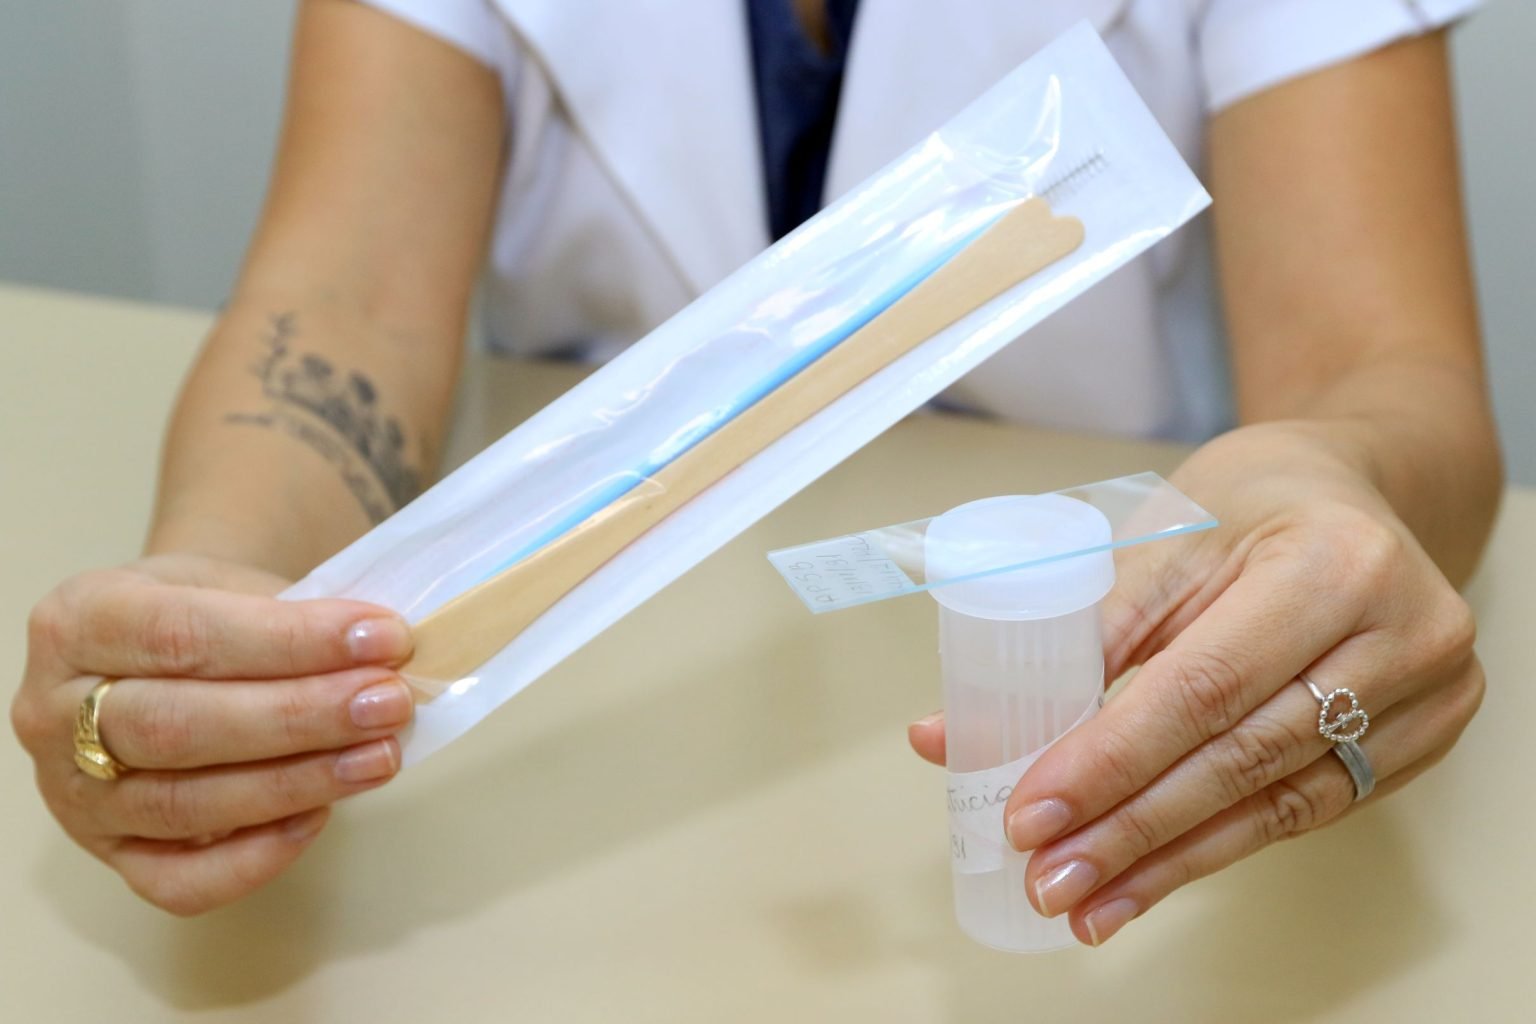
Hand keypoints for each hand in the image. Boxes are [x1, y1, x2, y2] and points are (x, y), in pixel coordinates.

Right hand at [10, 553, 414, 914]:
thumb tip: (390, 659)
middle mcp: (52, 710)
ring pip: (183, 804)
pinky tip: (320, 815)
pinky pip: (178, 882)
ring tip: (380, 756)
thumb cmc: (210, 614)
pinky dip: (256, 857)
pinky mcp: (108, 856)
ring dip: (298, 783)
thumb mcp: (237, 585)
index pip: (184, 634)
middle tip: (388, 702)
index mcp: (80, 619)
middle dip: (299, 716)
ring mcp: (73, 794)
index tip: (382, 637)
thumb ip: (300, 618)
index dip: (291, 640)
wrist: (165, 646)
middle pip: (178, 725)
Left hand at [908, 423, 1484, 944]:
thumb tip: (955, 734)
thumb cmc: (1249, 502)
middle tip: (1048, 878)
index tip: (1032, 816)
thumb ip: (1075, 637)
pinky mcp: (1420, 740)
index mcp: (1332, 561)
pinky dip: (1215, 848)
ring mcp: (1426, 695)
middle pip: (1240, 757)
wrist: (1353, 490)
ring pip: (1275, 802)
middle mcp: (1401, 634)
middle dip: (1130, 830)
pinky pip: (1304, 811)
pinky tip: (1150, 879)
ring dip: (1167, 862)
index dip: (1112, 761)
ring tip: (1086, 903)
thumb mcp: (1163, 537)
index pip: (1203, 686)